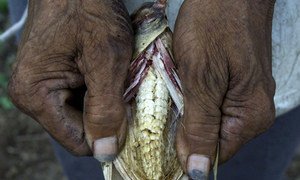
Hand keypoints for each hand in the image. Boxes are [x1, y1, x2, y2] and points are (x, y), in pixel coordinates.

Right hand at [8, 0, 132, 160]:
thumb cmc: (88, 9)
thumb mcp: (105, 59)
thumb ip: (104, 108)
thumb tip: (104, 151)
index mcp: (36, 95)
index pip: (76, 140)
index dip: (106, 136)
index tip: (130, 121)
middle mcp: (35, 94)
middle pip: (81, 127)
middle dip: (108, 114)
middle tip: (127, 91)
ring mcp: (46, 84)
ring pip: (85, 112)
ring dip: (108, 101)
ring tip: (120, 78)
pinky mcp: (58, 75)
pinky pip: (84, 96)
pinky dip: (103, 90)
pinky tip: (113, 74)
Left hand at [173, 0, 275, 177]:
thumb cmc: (215, 24)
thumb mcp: (201, 76)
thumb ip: (200, 124)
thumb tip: (197, 168)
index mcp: (249, 116)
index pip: (214, 154)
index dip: (186, 154)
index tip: (159, 147)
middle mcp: (252, 112)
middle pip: (212, 139)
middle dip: (184, 133)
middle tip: (159, 118)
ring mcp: (244, 96)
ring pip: (209, 121)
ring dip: (186, 115)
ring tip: (167, 101)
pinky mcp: (234, 84)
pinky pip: (210, 104)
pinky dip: (192, 101)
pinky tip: (179, 90)